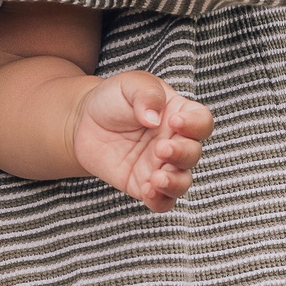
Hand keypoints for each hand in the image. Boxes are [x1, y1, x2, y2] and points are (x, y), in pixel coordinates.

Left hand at [71, 70, 212, 211]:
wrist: (83, 121)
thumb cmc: (113, 98)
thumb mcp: (129, 84)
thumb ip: (146, 94)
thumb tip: (154, 118)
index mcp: (179, 114)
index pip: (202, 122)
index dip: (195, 124)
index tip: (176, 122)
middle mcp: (175, 142)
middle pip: (194, 153)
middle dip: (182, 154)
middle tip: (160, 148)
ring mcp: (161, 165)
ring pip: (183, 181)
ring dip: (174, 182)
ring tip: (156, 178)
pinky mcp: (144, 184)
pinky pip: (162, 200)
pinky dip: (160, 200)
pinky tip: (147, 191)